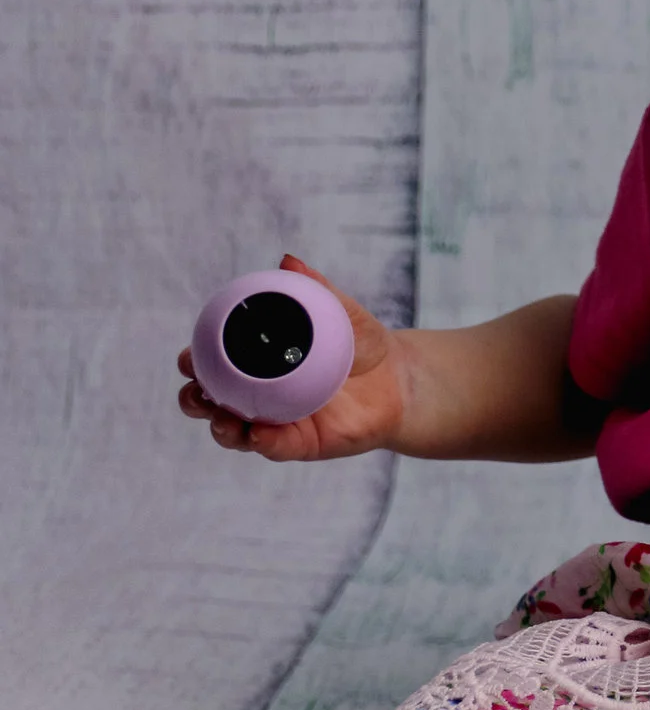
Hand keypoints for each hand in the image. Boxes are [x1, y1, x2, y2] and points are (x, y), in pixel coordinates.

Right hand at [176, 255, 403, 461]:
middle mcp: (259, 395)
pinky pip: (274, 447)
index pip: (213, 364)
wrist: (401, 378)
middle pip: (211, 402)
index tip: (188, 358)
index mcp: (259, 363)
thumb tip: (289, 262)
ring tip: (223, 418)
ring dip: (220, 427)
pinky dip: (262, 442)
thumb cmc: (363, 343)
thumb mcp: (342, 312)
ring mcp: (276, 421)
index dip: (193, 363)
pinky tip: (259, 433)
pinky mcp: (300, 443)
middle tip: (199, 391)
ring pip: (233, 431)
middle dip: (194, 399)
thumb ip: (316, 288)